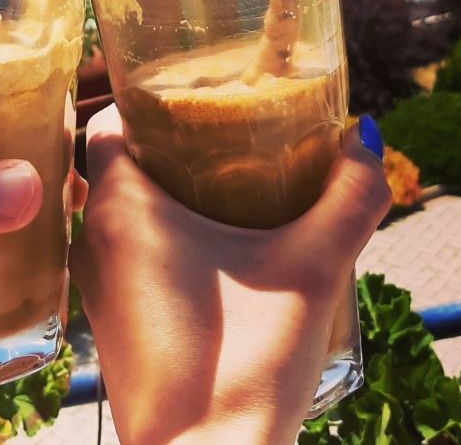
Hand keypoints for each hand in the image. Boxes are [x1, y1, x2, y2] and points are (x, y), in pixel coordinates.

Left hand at [72, 106, 390, 444]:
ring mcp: (94, 284)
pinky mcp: (108, 323)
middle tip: (219, 135)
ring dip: (160, 195)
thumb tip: (369, 138)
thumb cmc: (242, 365)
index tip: (191, 95)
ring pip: (117, 212)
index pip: (108, 122)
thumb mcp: (312, 269)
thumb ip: (348, 198)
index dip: (145, 101)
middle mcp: (91, 238)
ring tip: (221, 187)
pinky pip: (121, 256)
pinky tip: (209, 251)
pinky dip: (155, 240)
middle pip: (115, 164)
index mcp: (120, 206)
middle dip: (162, 145)